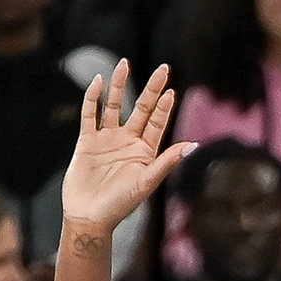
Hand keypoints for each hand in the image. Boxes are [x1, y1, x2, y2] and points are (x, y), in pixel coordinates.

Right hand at [60, 61, 192, 240]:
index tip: (171, 90)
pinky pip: (90, 114)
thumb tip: (193, 145)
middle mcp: (128, 142)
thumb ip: (167, 162)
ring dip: (120, 86)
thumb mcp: (147, 183)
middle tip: (163, 68)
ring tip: (124, 64)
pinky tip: (99, 82)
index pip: (158, 123)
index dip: (164, 107)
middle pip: (142, 109)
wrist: (89, 216)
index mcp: (145, 152)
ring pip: (115, 106)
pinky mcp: (87, 140)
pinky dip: (93, 98)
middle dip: (152, 89)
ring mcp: (107, 139)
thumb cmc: (120, 205)